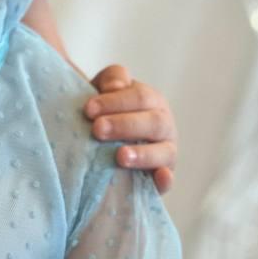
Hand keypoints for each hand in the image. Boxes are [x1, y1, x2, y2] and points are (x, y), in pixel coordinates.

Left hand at [87, 65, 177, 194]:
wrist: (105, 141)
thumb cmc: (105, 110)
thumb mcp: (105, 89)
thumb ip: (112, 79)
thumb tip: (115, 86)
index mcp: (151, 100)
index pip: (139, 97)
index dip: (115, 102)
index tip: (88, 109)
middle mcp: (163, 124)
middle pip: (152, 122)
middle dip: (124, 125)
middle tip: (97, 129)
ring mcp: (166, 151)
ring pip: (164, 151)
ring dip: (143, 154)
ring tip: (120, 156)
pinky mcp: (163, 176)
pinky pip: (168, 179)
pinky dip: (165, 179)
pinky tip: (159, 177)